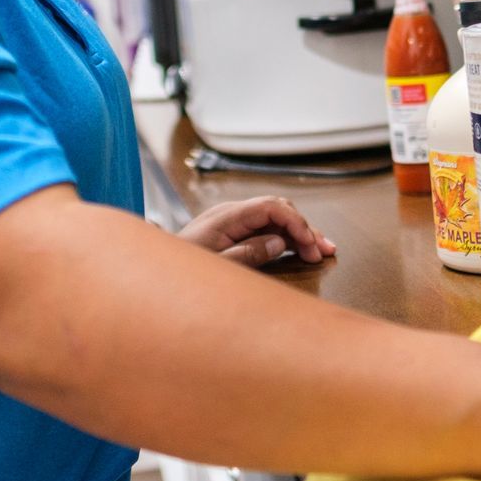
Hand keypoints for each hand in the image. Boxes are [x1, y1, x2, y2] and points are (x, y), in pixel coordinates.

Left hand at [179, 196, 337, 267]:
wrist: (158, 274)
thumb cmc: (183, 270)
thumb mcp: (217, 267)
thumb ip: (249, 253)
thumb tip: (279, 243)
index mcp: (227, 216)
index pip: (271, 207)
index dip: (295, 222)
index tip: (310, 243)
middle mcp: (232, 213)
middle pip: (278, 209)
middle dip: (304, 227)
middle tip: (321, 252)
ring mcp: (233, 221)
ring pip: (276, 218)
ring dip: (299, 233)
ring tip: (322, 250)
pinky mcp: (234, 231)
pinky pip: (266, 228)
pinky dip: (286, 238)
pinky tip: (301, 249)